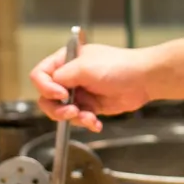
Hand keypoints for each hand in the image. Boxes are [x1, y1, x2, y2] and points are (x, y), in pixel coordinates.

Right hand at [29, 43, 152, 131]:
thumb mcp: (85, 67)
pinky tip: (96, 123)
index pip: (40, 75)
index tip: (61, 94)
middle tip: (72, 111)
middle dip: (58, 109)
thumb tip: (52, 87)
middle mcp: (70, 76)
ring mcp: (80, 92)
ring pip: (62, 111)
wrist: (143, 79)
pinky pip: (79, 118)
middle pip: (47, 97)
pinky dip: (86, 122)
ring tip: (89, 118)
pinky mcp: (91, 106)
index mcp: (65, 61)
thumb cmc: (118, 66)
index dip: (46, 87)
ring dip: (74, 118)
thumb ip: (63, 76)